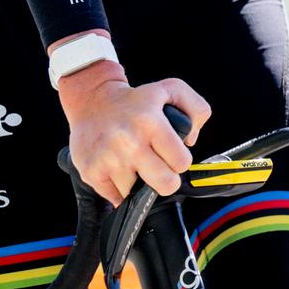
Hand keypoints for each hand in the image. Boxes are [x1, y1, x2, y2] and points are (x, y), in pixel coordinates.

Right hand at [55, 66, 210, 204]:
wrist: (93, 101)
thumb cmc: (134, 100)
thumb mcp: (171, 89)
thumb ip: (197, 110)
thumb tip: (190, 141)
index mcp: (151, 122)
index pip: (181, 162)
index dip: (180, 160)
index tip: (171, 154)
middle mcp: (129, 142)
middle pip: (165, 185)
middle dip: (166, 179)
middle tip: (158, 166)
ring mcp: (108, 159)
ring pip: (138, 194)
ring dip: (139, 183)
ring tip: (134, 162)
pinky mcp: (91, 171)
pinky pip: (116, 198)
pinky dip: (120, 189)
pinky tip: (119, 169)